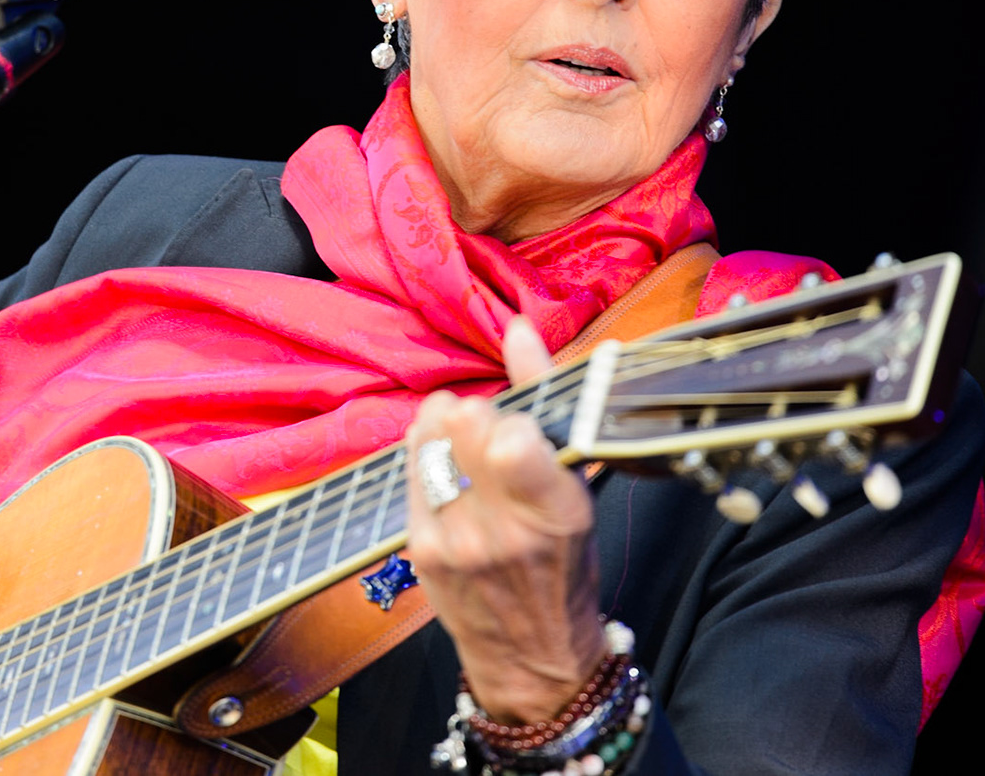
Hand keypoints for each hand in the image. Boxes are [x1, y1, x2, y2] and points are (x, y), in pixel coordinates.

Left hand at [402, 316, 605, 723]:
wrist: (531, 656)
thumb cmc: (563, 566)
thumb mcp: (575, 489)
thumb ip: (546, 400)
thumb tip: (521, 327)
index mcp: (555, 514)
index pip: (509, 439)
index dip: (506, 416)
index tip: (515, 426)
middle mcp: (501, 531)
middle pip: (461, 426)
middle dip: (474, 413)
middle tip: (487, 427)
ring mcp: (453, 542)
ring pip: (428, 442)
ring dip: (443, 427)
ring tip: (463, 442)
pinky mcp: (418, 548)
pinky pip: (409, 470)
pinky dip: (424, 454)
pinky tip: (443, 464)